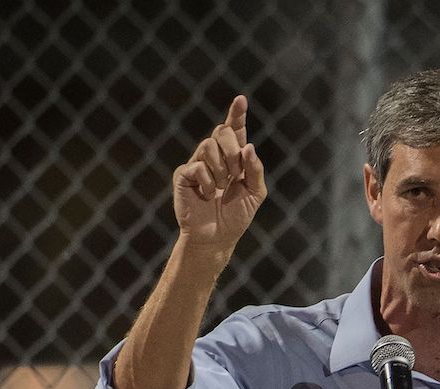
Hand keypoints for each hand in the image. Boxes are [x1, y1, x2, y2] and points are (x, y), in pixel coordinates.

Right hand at [173, 95, 266, 249]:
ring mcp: (197, 164)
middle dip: (232, 150)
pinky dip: (207, 181)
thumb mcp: (255, 193)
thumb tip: (248, 146)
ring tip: (221, 188)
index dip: (237, 114)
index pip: (235, 130)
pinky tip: (207, 194)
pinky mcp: (183, 175)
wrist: (217, 238)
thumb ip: (256, 169)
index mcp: (233, 158)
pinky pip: (196, 165)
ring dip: (220, 169)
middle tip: (236, 174)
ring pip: (208, 146)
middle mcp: (214, 156)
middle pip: (221, 131)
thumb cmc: (236, 216)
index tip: (241, 99)